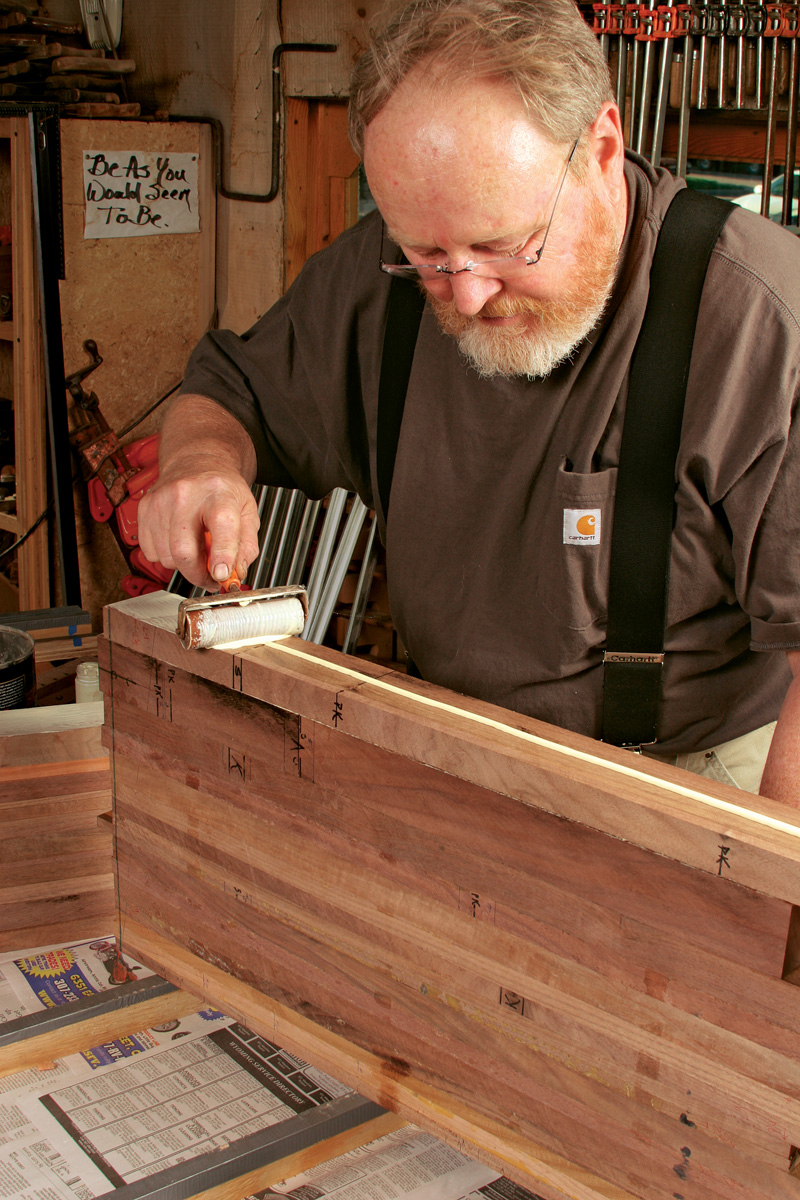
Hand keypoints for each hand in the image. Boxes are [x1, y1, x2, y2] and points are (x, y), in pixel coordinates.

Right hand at [136, 394, 260, 589]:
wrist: (196, 462)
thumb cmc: (221, 489)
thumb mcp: (247, 512)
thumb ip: (247, 546)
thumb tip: (235, 573)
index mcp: (219, 493)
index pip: (221, 524)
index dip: (222, 554)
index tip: (222, 575)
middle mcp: (186, 494)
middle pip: (184, 550)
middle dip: (198, 575)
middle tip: (210, 577)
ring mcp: (161, 501)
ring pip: (167, 556)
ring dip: (183, 564)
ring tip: (196, 548)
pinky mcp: (144, 509)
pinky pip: (151, 552)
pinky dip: (166, 556)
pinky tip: (178, 540)